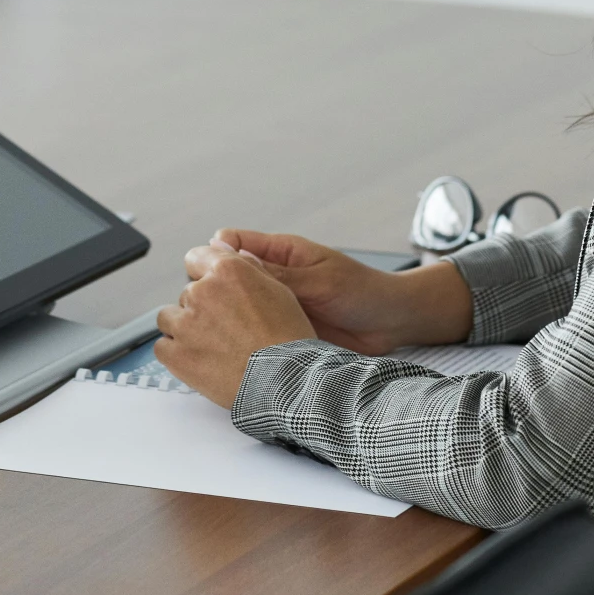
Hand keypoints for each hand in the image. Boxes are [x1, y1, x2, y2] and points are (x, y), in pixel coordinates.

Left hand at [154, 247, 315, 406]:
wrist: (284, 382)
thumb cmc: (287, 340)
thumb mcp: (278, 290)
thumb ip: (247, 268)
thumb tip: (228, 251)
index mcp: (227, 271)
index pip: (196, 258)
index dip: (204, 274)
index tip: (211, 289)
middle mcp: (201, 292)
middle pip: (187, 293)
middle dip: (201, 308)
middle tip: (225, 329)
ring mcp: (185, 324)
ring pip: (169, 317)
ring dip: (183, 328)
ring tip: (210, 346)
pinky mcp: (175, 354)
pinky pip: (162, 346)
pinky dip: (175, 353)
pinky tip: (199, 360)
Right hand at [204, 230, 474, 354]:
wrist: (392, 324)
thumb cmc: (362, 291)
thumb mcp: (317, 281)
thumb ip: (275, 274)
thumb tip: (230, 258)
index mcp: (279, 253)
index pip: (229, 244)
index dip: (210, 256)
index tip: (200, 274)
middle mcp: (272, 277)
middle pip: (225, 278)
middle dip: (212, 291)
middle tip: (203, 309)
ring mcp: (275, 305)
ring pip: (235, 308)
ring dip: (226, 319)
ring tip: (216, 334)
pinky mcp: (282, 330)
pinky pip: (253, 332)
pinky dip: (242, 340)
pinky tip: (235, 350)